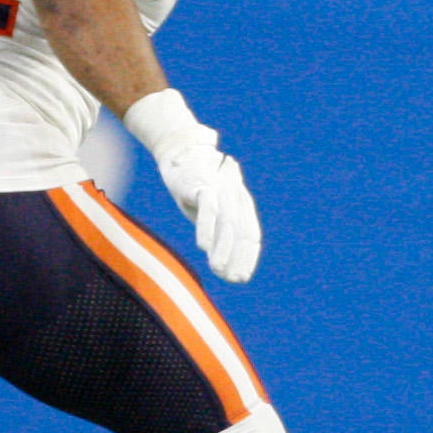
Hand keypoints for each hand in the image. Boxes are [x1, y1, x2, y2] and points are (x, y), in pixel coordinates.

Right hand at [155, 131, 261, 283]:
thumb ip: (218, 233)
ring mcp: (221, 190)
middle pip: (242, 232)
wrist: (181, 154)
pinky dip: (206, 228)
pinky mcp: (203, 186)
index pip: (251, 235)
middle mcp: (236, 197)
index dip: (248, 258)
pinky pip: (208, 208)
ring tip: (218, 268)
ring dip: (223, 248)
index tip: (241, 279)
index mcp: (242, 205)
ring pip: (227, 223)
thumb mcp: (209, 213)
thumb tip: (222, 264)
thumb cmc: (197, 188)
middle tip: (232, 279)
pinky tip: (202, 246)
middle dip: (238, 258)